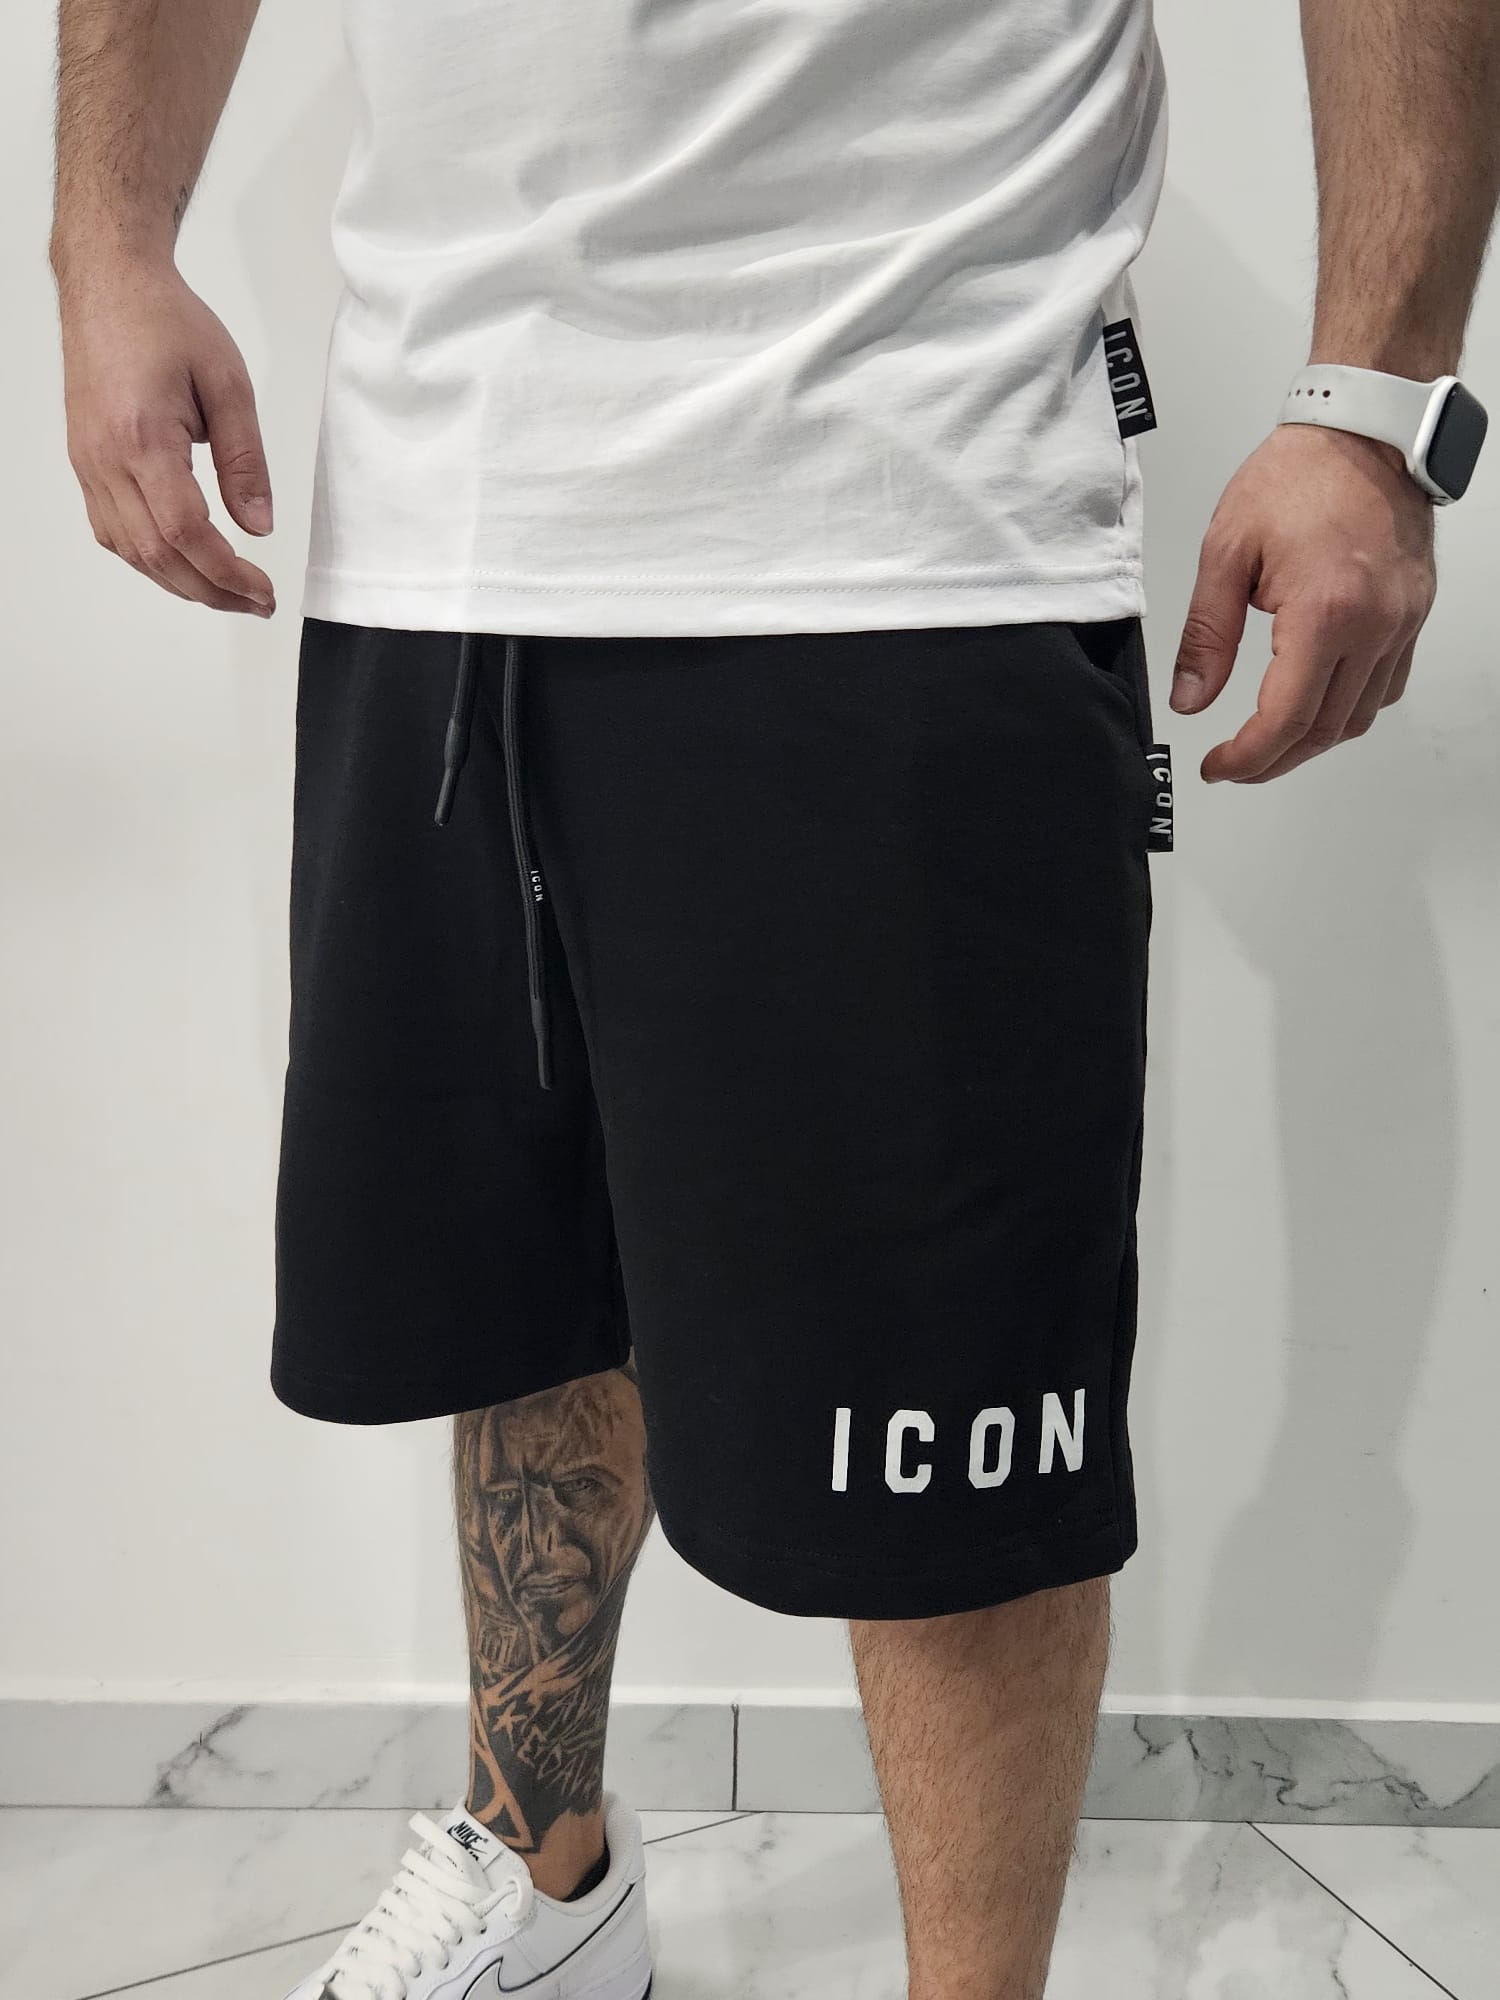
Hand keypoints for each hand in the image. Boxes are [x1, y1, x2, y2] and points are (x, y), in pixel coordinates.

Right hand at [57, 257, 275, 616]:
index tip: (263, 591)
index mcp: (141, 438)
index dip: (226, 574)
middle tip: (255, 602)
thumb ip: (246, 461)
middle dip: (211, 590)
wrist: (108, 285)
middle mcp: (105, 459)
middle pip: (156, 554)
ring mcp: (88, 464)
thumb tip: (258, 526)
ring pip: (131, 551)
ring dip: (182, 582)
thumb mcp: (229, 384)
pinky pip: (112, 532)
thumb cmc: (164, 321)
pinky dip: (150, 559)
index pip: (184, 532)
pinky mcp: (84, 463)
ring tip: (228, 592)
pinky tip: (184, 564)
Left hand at [1171, 423, 1436, 781]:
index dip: (1247, 756)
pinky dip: (1348, 709)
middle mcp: (1375, 624)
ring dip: (1311, 741)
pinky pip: (1386, 685)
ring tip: (1267, 743)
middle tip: (1234, 765)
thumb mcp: (1227, 552)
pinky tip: (1315, 704)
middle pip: (1324, 729)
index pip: (1286, 718)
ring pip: (1360, 716)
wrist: (1363, 431)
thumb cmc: (1299, 476)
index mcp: (1326, 610)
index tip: (1218, 766)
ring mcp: (1402, 622)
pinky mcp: (1414, 614)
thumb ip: (1207, 636)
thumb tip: (1191, 699)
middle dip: (1273, 760)